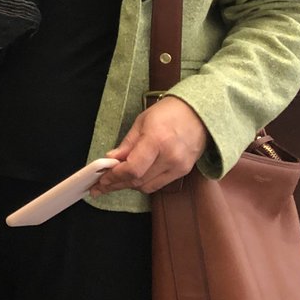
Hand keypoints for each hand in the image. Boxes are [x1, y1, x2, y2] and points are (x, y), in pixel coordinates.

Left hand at [90, 96, 207, 195]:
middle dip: (117, 184)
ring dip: (129, 185)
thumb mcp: (141, 122)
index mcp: (157, 140)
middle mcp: (170, 157)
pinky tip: (133, 178)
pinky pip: (159, 184)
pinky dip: (143, 182)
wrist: (199, 113)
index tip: (101, 180)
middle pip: (138, 181)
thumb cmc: (169, 112)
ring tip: (114, 182)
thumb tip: (111, 159)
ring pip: (148, 186)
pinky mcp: (183, 172)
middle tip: (101, 185)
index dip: (114, 177)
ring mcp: (179, 167)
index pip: (133, 168)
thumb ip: (126, 144)